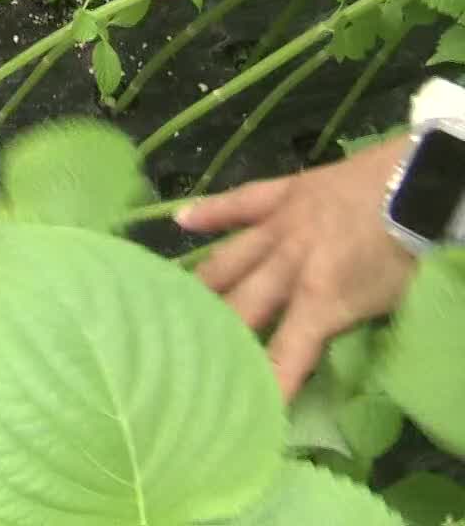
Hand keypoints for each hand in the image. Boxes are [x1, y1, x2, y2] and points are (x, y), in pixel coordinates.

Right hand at [176, 137, 415, 398]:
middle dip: (216, 335)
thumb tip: (319, 344)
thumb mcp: (388, 302)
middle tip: (187, 357)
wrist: (420, 185)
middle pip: (241, 307)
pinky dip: (209, 212)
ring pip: (229, 260)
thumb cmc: (412, 251)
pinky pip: (238, 202)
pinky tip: (180, 221)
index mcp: (320, 297)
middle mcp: (287, 264)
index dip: (266, 382)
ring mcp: (279, 226)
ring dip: (204, 286)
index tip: (243, 409)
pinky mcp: (283, 193)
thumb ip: (346, 321)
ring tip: (173, 306)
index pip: (286, 352)